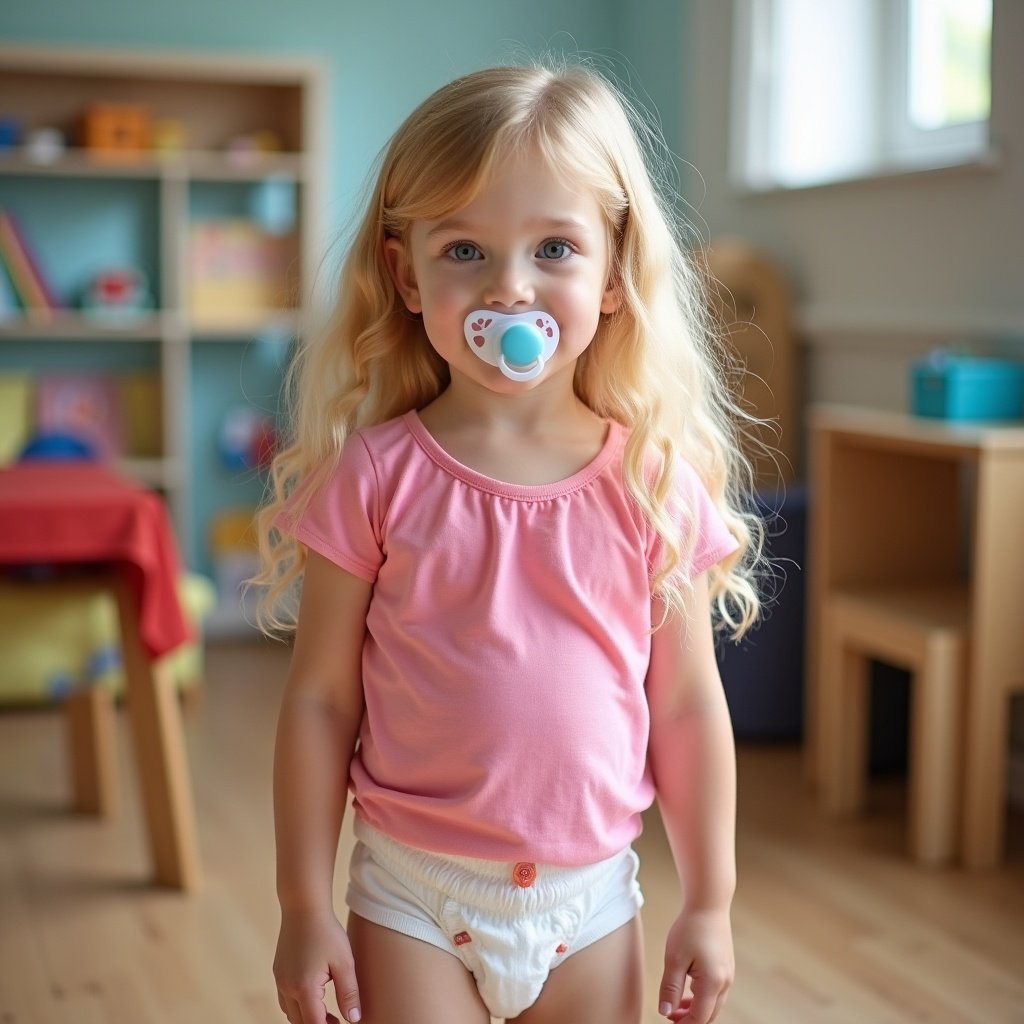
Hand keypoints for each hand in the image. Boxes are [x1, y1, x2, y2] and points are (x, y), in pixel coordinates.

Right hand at [274, 907, 361, 1023]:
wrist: (304, 906)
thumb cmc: (326, 932)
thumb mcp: (344, 962)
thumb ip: (349, 993)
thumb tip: (354, 1019)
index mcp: (304, 988)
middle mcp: (287, 987)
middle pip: (300, 1022)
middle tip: (338, 1021)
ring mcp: (279, 980)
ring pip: (290, 1012)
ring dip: (306, 1017)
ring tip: (327, 1011)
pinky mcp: (278, 972)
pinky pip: (285, 999)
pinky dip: (298, 1005)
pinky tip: (313, 995)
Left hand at [657, 906, 733, 1022]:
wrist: (709, 904)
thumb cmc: (691, 927)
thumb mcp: (674, 958)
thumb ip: (670, 988)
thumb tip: (665, 1011)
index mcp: (712, 983)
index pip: (699, 1018)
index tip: (668, 1021)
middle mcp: (725, 982)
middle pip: (708, 1014)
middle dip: (689, 1020)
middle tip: (668, 1015)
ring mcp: (728, 975)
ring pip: (713, 1004)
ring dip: (695, 1009)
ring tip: (674, 1005)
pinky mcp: (726, 967)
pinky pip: (715, 992)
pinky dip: (701, 997)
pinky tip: (687, 991)